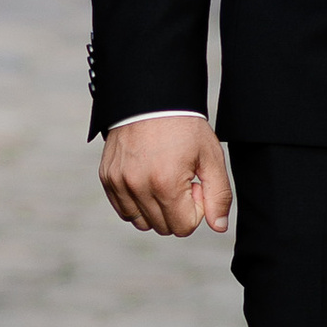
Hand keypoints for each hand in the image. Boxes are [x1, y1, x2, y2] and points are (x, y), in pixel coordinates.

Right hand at [99, 113, 232, 236]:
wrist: (152, 98)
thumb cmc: (185, 126)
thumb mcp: (211, 157)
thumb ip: (219, 195)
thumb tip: (218, 227)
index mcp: (165, 184)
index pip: (184, 227)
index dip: (196, 208)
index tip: (195, 183)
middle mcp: (137, 186)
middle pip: (164, 227)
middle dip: (177, 209)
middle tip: (181, 179)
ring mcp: (118, 183)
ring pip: (142, 223)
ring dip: (157, 209)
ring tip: (164, 179)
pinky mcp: (107, 178)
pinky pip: (124, 210)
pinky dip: (138, 203)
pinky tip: (149, 179)